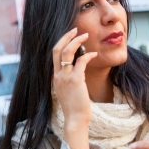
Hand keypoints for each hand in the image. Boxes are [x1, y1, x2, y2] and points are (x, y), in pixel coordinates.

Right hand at [52, 28, 96, 148]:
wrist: (75, 119)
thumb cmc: (74, 107)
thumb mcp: (68, 91)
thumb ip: (69, 79)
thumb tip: (77, 68)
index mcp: (55, 77)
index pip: (54, 54)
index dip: (62, 42)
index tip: (70, 35)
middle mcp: (57, 75)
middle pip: (57, 49)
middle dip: (66, 36)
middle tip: (75, 29)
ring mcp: (65, 77)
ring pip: (67, 52)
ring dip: (76, 41)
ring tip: (85, 35)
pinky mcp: (75, 80)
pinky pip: (81, 62)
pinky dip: (88, 55)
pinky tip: (94, 54)